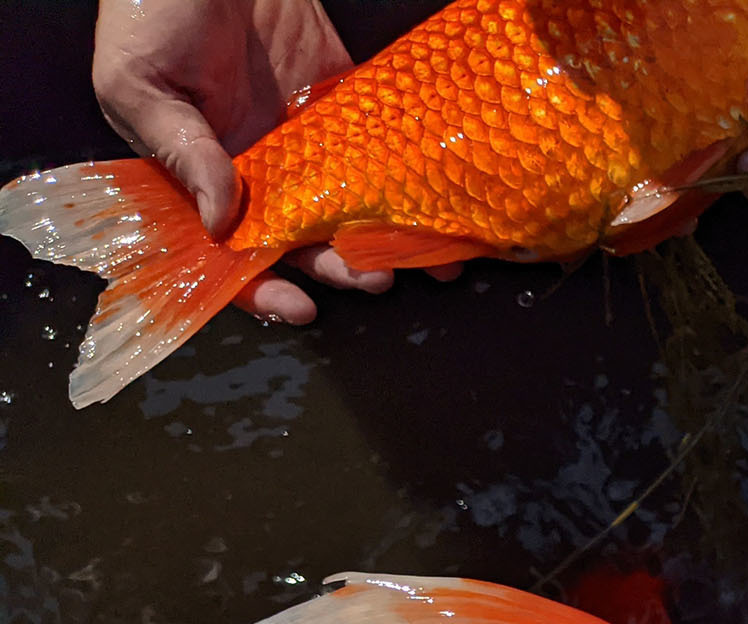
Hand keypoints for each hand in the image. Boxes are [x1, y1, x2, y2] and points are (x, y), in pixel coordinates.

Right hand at [92, 0, 435, 324]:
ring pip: (355, 208)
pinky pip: (386, 154)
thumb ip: (182, 151)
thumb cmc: (149, 9)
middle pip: (309, 242)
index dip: (266, 289)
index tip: (300, 308)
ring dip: (390, 240)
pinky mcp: (349, 105)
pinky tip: (446, 209)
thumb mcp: (139, 83)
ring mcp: (310, 143)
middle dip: (343, 268)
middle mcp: (263, 172)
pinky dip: (416, 183)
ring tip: (426, 259)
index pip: (236, 255)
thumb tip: (221, 220)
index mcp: (205, 178)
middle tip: (374, 278)